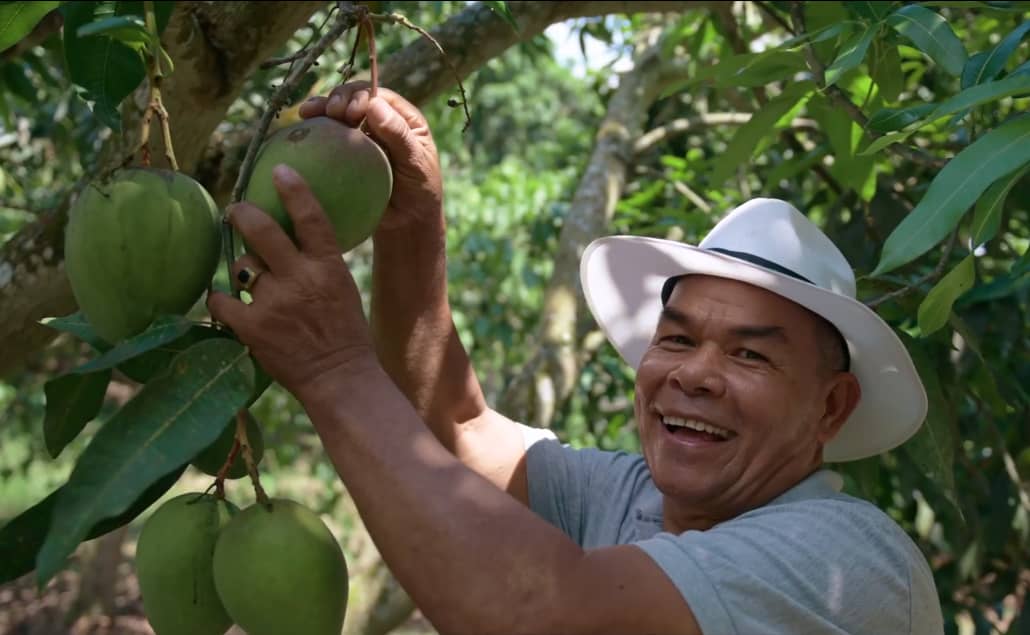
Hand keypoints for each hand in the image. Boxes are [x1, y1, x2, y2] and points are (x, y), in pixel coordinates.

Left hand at [208, 165, 377, 401]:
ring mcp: (274, 303)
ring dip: (239, 266)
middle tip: (236, 211)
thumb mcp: (341, 287)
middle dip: (243, 214)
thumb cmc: (344, 333)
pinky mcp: (253, 328)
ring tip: (243, 272)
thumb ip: (319, 261)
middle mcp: (300, 279)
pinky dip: (220, 300)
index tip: (280, 170)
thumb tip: (295, 235)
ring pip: (241, 265)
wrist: (340, 378)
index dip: (294, 190)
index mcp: (328, 267)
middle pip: (262, 230)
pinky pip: (222, 301)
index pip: (312, 217)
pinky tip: (223, 301)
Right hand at [299, 82, 441, 232]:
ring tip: (309, 112)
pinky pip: (327, 135)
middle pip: (355, 98)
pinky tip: (302, 121)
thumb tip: (374, 105)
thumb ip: (398, 135)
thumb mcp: (416, 163)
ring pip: (338, 112)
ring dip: (322, 107)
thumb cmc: (419, 193)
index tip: (352, 112)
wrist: (406, 223)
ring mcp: (360, 137)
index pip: (378, 95)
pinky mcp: (343, 153)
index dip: (361, 96)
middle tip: (333, 112)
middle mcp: (380, 121)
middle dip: (340, 99)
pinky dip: (313, 126)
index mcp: (403, 118)